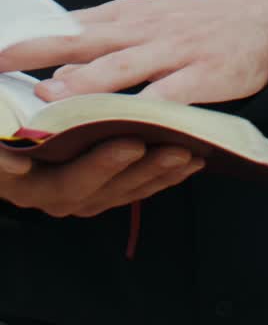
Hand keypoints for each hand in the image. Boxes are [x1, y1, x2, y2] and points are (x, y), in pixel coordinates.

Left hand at [0, 0, 267, 104]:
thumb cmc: (202, 20)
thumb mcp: (151, 15)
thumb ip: (108, 34)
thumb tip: (58, 54)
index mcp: (129, 16)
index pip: (71, 23)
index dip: (31, 37)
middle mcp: (145, 30)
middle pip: (84, 39)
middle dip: (39, 52)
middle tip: (0, 62)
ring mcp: (173, 52)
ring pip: (121, 67)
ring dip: (84, 82)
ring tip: (50, 97)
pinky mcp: (202, 76)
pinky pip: (169, 95)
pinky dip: (145, 108)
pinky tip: (124, 124)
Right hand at [0, 138, 204, 217]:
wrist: (3, 132)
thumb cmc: (0, 128)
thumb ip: (1, 153)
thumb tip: (18, 166)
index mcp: (27, 184)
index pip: (68, 183)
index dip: (102, 166)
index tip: (133, 143)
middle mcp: (53, 195)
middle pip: (104, 191)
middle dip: (145, 171)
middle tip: (178, 149)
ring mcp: (77, 191)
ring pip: (123, 190)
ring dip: (160, 173)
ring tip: (192, 154)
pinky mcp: (96, 182)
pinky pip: (131, 183)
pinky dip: (160, 173)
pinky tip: (187, 160)